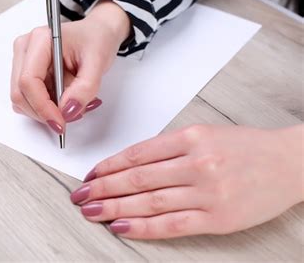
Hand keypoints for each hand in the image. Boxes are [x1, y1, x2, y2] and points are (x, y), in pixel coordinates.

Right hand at [10, 0, 130, 133]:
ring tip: (75, 102)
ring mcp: (23, 62)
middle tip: (72, 115)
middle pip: (20, 94)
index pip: (28, 81)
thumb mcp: (98, 63)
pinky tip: (67, 99)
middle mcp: (26, 49)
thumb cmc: (97, 39)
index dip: (42, 107)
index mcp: (40, 40)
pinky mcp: (27, 73)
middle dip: (45, 112)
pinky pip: (30, 100)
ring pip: (23, 100)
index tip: (61, 122)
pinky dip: (47, 107)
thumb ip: (85, 88)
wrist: (99, 33)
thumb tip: (68, 111)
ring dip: (47, 110)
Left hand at [71, 124, 303, 238]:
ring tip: (91, 211)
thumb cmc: (246, 147)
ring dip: (114, 207)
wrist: (290, 164)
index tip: (91, 174)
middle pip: (137, 178)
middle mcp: (197, 164)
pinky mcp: (218, 219)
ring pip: (149, 201)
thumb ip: (169, 148)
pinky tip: (121, 227)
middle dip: (102, 188)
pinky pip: (172, 224)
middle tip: (79, 195)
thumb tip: (129, 164)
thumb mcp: (205, 134)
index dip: (108, 166)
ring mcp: (208, 193)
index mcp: (192, 138)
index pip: (137, 154)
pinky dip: (143, 227)